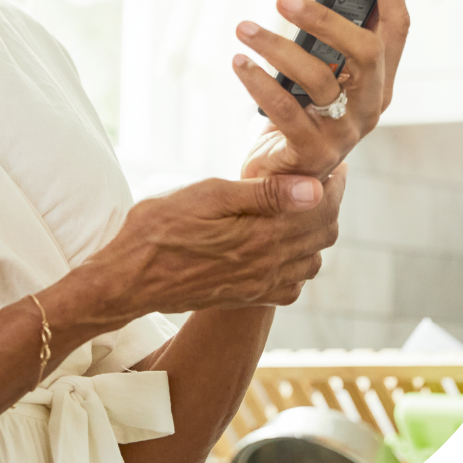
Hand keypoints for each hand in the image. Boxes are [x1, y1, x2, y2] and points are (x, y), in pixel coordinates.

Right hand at [74, 166, 344, 319]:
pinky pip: (292, 285)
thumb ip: (262, 194)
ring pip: (311, 261)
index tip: (334, 165)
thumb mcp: (206, 196)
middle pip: (322, 235)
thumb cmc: (158, 229)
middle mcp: (269, 267)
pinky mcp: (246, 297)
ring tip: (302, 207)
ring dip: (315, 233)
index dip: (334, 186)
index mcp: (262, 237)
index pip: (320, 211)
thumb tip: (314, 188)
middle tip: (322, 180)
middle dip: (329, 205)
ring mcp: (259, 287)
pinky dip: (298, 263)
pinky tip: (281, 246)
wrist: (128, 279)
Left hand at [233, 0, 409, 180]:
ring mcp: (347, 131)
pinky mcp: (315, 151)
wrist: (282, 180)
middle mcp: (371, 104)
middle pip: (367, 52)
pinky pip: (288, 110)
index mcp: (377, 80)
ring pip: (321, 80)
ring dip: (278, 48)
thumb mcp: (313, 75)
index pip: (396, 27)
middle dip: (327, 20)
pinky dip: (259, 83)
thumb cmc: (296, 117)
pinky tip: (239, 62)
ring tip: (244, 29)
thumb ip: (322, 42)